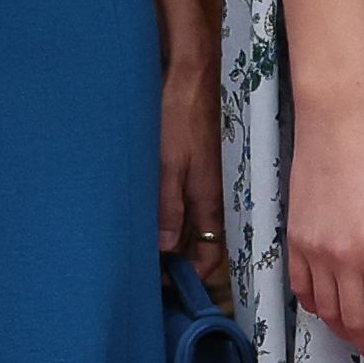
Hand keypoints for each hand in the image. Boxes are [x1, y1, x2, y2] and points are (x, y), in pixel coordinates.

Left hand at [159, 48, 226, 281]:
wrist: (195, 74)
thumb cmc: (181, 114)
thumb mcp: (167, 162)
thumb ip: (168, 205)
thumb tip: (168, 248)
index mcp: (210, 200)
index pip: (210, 255)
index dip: (193, 276)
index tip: (167, 288)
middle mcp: (214, 196)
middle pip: (204, 244)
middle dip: (184, 263)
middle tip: (153, 274)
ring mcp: (209, 181)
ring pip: (197, 224)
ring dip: (178, 241)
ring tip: (149, 251)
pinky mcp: (200, 166)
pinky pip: (191, 203)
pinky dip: (177, 217)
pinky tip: (155, 215)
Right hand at [287, 107, 363, 362]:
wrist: (335, 131)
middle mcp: (342, 258)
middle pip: (356, 322)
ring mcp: (313, 250)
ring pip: (326, 311)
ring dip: (344, 332)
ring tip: (360, 339)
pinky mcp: (294, 240)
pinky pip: (300, 288)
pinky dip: (314, 307)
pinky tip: (327, 311)